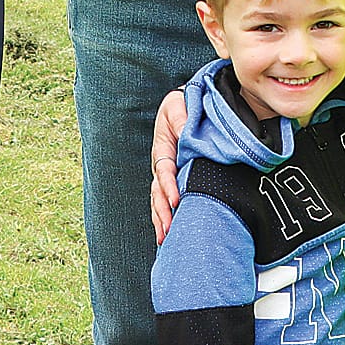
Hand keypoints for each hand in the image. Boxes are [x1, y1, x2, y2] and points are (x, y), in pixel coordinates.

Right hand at [149, 90, 189, 243]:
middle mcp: (161, 165)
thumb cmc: (181, 105)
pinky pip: (165, 201)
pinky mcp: (171, 180)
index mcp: (162, 149)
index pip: (164, 171)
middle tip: (169, 229)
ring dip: (161, 220)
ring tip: (165, 239)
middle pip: (158, 193)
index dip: (169, 186)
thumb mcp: (177, 107)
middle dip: (162, 212)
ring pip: (159, 201)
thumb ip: (181, 119)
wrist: (183, 105)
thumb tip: (186, 133)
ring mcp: (164, 175)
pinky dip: (164, 218)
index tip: (176, 200)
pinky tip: (167, 235)